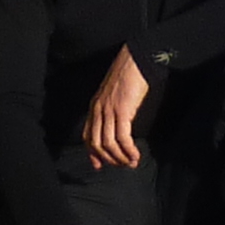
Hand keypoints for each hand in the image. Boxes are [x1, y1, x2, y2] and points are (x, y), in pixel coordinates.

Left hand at [83, 49, 149, 171]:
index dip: (92, 153)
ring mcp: (108, 110)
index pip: (88, 136)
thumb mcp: (112, 93)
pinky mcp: (122, 111)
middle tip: (122, 166)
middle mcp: (98, 110)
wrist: (136, 59)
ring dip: (120, 158)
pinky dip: (129, 150)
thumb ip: (110, 108)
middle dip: (109, 159)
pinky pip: (122, 138)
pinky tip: (135, 155)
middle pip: (96, 144)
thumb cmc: (128, 74)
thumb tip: (116, 125)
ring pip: (108, 144)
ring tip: (131, 163)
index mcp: (94, 106)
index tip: (100, 165)